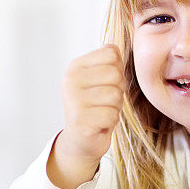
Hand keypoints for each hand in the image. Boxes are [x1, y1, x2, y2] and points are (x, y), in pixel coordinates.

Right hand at [60, 44, 124, 161]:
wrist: (81, 140)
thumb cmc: (96, 107)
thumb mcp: (101, 79)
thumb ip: (110, 62)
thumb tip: (115, 48)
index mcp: (76, 67)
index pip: (112, 54)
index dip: (118, 70)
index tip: (107, 83)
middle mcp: (71, 81)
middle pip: (116, 74)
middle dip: (118, 90)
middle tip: (105, 102)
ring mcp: (74, 101)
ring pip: (116, 95)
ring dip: (115, 107)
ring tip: (102, 112)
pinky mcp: (81, 121)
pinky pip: (112, 115)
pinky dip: (111, 121)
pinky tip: (99, 123)